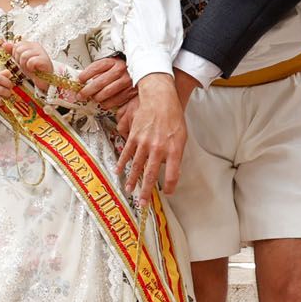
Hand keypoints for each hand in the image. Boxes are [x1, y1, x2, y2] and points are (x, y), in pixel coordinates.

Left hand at [0, 39, 55, 83]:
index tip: (22, 62)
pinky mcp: (45, 60)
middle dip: (19, 61)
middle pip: (19, 50)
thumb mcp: (20, 60)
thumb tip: (5, 44)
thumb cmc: (32, 69)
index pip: (16, 45)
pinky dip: (30, 68)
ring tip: (30, 68)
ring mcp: (41, 52)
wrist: (43, 80)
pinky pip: (31, 62)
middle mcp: (36, 46)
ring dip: (24, 65)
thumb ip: (12, 51)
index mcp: (30, 44)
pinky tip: (34, 70)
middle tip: (26, 66)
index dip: (16, 56)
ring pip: (24, 55)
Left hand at [78, 55, 135, 110]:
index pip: (96, 67)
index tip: (79, 80)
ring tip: (93, 99)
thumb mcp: (110, 64)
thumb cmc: (120, 68)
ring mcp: (126, 80)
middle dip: (87, 91)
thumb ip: (98, 71)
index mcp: (112, 62)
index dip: (85, 75)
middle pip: (100, 82)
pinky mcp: (130, 90)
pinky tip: (104, 103)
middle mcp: (120, 70)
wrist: (139, 70)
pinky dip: (107, 103)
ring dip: (97, 98)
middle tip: (81, 95)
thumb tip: (83, 81)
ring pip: (107, 92)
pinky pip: (116, 100)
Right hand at [117, 73, 186, 195]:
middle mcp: (158, 148)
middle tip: (142, 203)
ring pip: (136, 166)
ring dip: (132, 180)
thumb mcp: (182, 136)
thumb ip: (176, 155)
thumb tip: (171, 170)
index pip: (173, 174)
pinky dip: (122, 163)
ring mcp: (144, 142)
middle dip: (146, 191)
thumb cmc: (173, 117)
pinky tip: (118, 171)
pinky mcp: (134, 136)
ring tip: (129, 190)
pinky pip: (127, 152)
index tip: (168, 193)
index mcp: (173, 149)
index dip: (170, 186)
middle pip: (151, 174)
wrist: (160, 98)